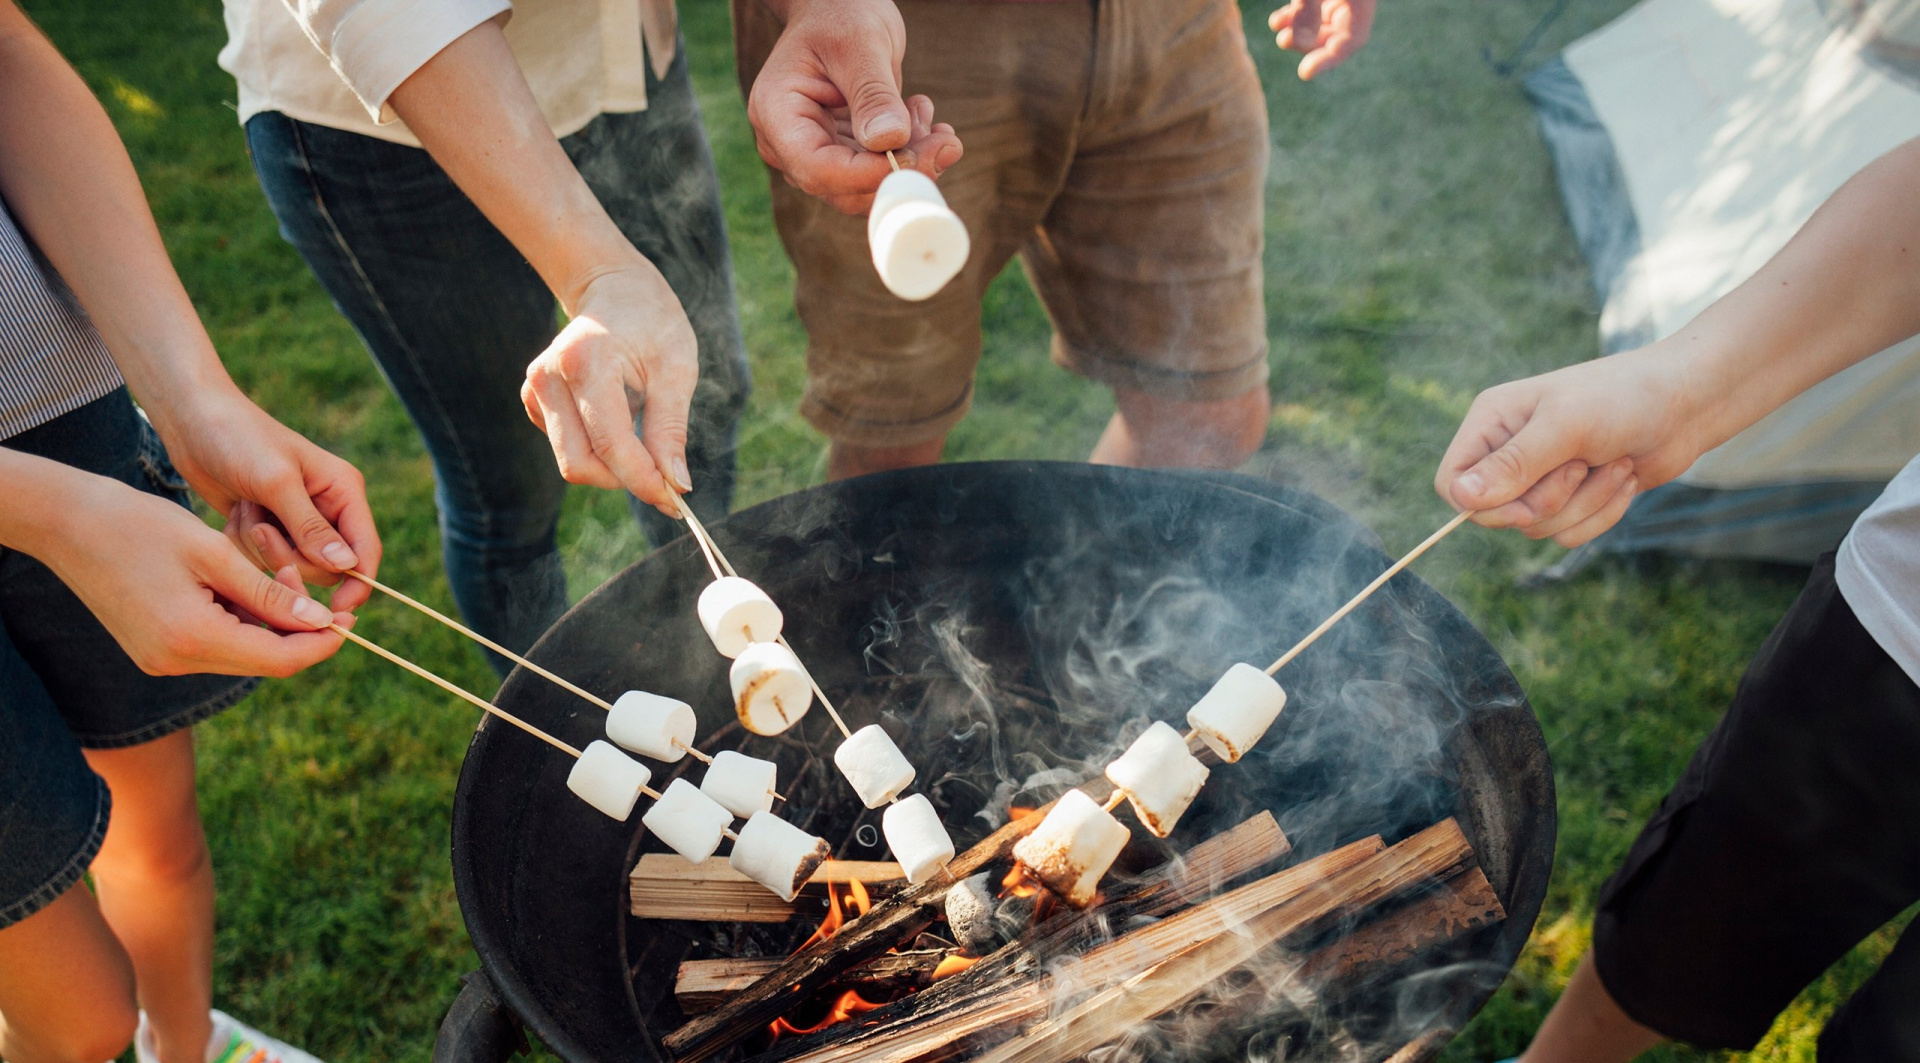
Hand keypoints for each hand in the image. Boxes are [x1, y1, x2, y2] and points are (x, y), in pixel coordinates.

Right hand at [37, 472, 353, 677]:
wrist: (68, 525)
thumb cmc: (141, 526)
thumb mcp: (214, 553)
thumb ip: (269, 594)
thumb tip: (320, 623)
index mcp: (193, 639)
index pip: (279, 659)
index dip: (321, 643)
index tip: (350, 620)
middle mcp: (176, 662)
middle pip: (263, 660)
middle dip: (298, 629)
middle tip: (307, 583)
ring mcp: (162, 661)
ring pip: (241, 651)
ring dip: (268, 620)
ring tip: (273, 572)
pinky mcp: (154, 650)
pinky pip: (215, 643)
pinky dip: (239, 619)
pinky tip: (241, 584)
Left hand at [155, 390, 381, 611]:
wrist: (192, 422)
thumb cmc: (238, 438)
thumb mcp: (276, 482)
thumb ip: (311, 527)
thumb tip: (346, 566)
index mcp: (344, 491)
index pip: (365, 549)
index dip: (357, 583)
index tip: (334, 611)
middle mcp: (327, 509)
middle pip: (325, 568)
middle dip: (289, 557)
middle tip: (261, 528)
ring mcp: (296, 522)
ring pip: (292, 567)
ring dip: (261, 548)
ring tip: (245, 511)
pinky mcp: (269, 529)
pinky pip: (263, 561)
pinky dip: (245, 544)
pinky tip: (235, 513)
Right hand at [520, 263, 696, 515]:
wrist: (613, 288)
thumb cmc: (652, 323)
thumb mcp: (676, 369)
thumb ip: (670, 429)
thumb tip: (675, 485)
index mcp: (585, 361)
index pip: (610, 443)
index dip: (642, 480)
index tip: (675, 500)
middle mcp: (549, 377)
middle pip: (580, 463)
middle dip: (624, 479)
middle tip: (664, 479)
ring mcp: (535, 389)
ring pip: (572, 461)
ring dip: (613, 467)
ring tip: (645, 437)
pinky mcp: (534, 401)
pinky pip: (568, 446)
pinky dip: (599, 451)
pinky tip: (618, 418)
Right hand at [749, 0, 962, 213]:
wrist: (839, 6)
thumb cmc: (841, 13)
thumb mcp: (861, 44)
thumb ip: (873, 94)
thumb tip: (889, 141)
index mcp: (777, 114)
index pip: (816, 168)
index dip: (867, 175)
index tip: (917, 157)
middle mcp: (788, 142)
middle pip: (843, 188)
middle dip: (899, 171)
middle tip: (945, 141)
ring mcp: (814, 150)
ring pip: (865, 186)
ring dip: (909, 160)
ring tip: (926, 113)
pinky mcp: (841, 152)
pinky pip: (876, 171)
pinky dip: (908, 152)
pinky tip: (921, 115)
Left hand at [1270, 0, 1375, 80]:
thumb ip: (1308, 7)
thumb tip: (1302, 41)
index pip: (1353, 40)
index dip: (1328, 59)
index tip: (1303, 74)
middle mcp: (1357, 0)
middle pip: (1337, 35)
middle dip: (1308, 43)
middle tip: (1283, 40)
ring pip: (1324, 23)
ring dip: (1299, 32)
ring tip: (1278, 29)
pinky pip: (1316, 9)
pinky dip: (1297, 17)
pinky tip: (1277, 21)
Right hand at [1433, 345, 1708, 546]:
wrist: (1689, 403)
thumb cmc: (1626, 397)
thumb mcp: (1566, 426)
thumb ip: (1513, 464)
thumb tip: (1460, 497)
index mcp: (1492, 422)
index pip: (1452, 482)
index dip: (1481, 504)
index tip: (1524, 500)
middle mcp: (1509, 451)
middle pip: (1496, 514)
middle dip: (1548, 501)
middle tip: (1581, 466)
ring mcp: (1541, 478)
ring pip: (1537, 528)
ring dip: (1584, 504)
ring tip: (1613, 463)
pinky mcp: (1573, 499)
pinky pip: (1568, 535)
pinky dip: (1602, 513)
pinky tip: (1624, 478)